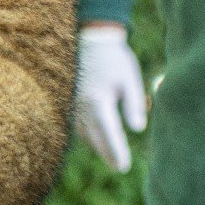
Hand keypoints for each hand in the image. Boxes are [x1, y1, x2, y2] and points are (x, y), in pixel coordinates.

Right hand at [74, 23, 147, 171]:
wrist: (91, 37)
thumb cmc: (113, 58)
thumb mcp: (130, 79)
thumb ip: (134, 104)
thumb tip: (137, 129)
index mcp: (98, 101)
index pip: (109, 134)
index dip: (116, 152)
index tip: (124, 167)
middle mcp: (81, 105)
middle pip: (94, 137)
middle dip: (106, 153)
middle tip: (118, 167)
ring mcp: (72, 102)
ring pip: (83, 131)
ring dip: (95, 144)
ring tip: (108, 155)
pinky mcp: (68, 97)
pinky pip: (76, 122)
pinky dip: (85, 132)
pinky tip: (93, 136)